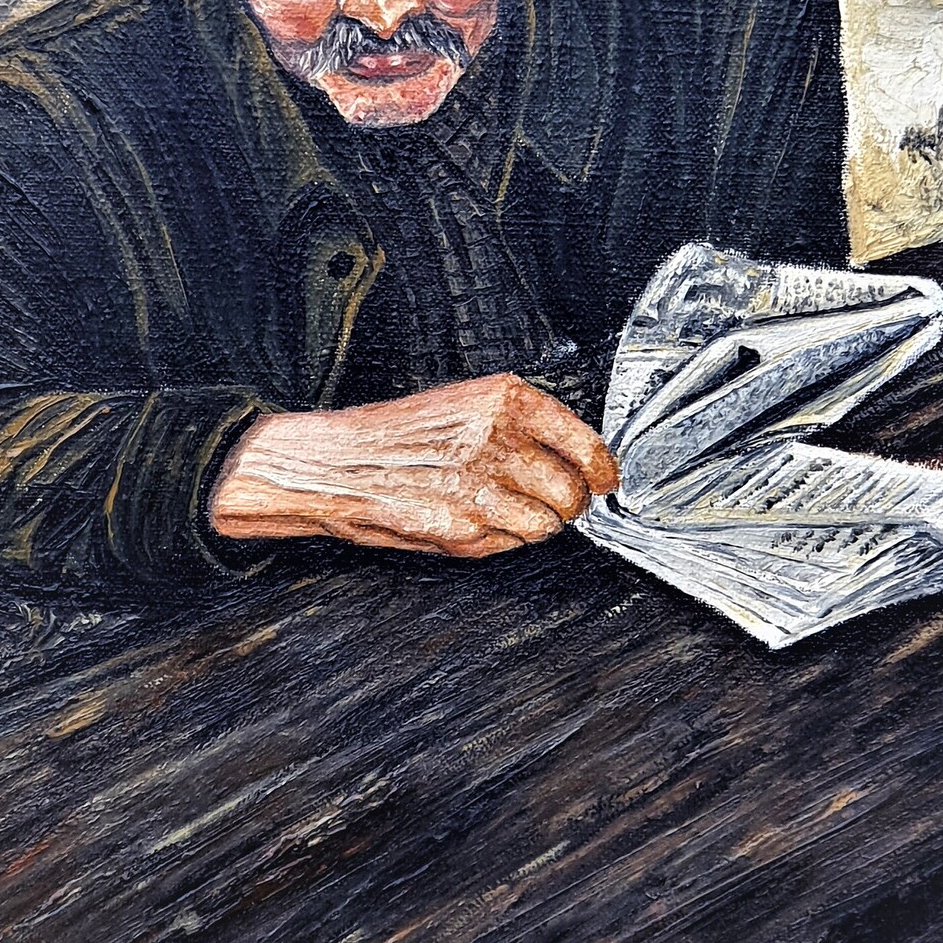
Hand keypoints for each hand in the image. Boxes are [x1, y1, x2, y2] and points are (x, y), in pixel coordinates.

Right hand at [209, 372, 618, 556]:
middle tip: (552, 502)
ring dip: (534, 524)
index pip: (585, 444)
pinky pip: (510, 544)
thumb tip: (578, 459)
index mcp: (505, 399)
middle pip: (572, 492)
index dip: (603, 471)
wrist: (335, 462)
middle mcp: (498, 438)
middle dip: (568, 504)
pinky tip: (471, 519)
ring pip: (547, 524)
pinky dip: (501, 539)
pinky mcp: (462, 527)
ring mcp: (480, 486)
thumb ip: (522, 426)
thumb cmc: (399, 435)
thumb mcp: (466, 404)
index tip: (606, 481)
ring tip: (500, 508)